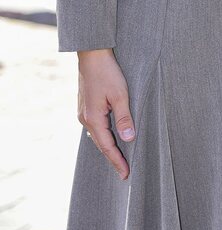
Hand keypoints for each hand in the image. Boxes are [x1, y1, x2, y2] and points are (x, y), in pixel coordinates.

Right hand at [76, 48, 135, 178]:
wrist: (92, 54)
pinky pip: (96, 126)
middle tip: (124, 172)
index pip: (107, 146)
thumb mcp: (120, 94)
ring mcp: (84, 112)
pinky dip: (104, 135)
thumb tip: (128, 138)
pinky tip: (111, 137)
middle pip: (101, 144)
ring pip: (98, 135)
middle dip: (113, 158)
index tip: (126, 174)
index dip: (117, 161)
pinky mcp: (86, 106)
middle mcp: (85, 118)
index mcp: (93, 118)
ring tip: (120, 158)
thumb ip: (124, 117)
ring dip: (108, 147)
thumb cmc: (107, 72)